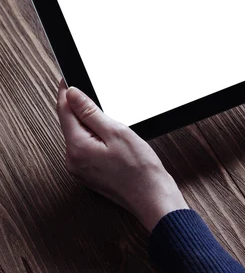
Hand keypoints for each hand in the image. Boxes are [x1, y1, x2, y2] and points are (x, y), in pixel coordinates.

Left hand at [57, 80, 187, 230]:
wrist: (152, 197)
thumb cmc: (139, 168)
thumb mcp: (116, 131)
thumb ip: (90, 112)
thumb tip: (71, 94)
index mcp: (77, 147)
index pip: (64, 111)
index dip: (65, 91)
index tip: (67, 77)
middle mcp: (73, 160)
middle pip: (68, 123)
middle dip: (76, 105)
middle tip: (88, 88)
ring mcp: (79, 169)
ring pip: (77, 134)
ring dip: (86, 120)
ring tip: (103, 110)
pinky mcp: (88, 173)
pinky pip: (84, 146)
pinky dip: (91, 134)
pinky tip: (107, 131)